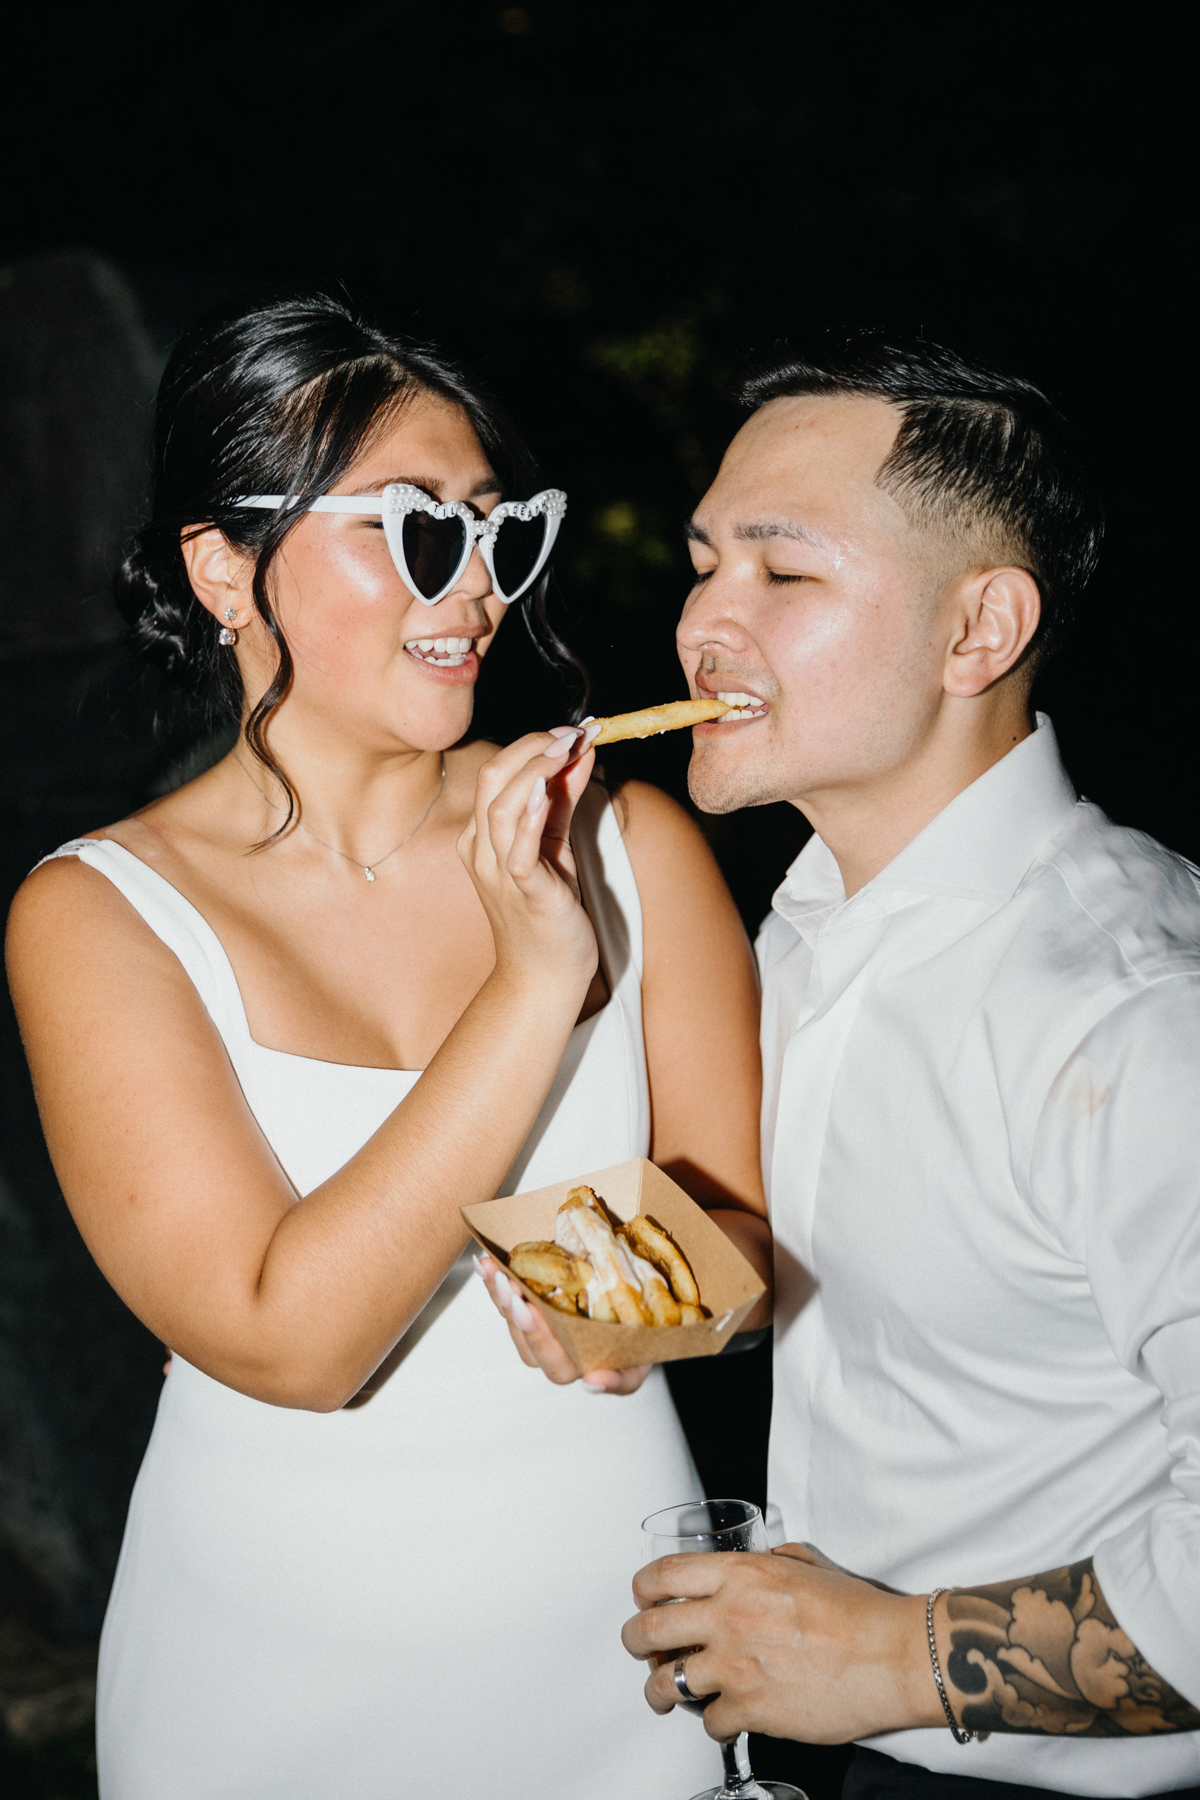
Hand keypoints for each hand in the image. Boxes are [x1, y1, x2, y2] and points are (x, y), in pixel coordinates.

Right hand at [458, 729, 598, 994]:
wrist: (545, 977)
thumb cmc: (548, 914)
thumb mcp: (554, 848)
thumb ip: (562, 802)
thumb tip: (580, 755)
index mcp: (481, 838)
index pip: (497, 775)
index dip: (532, 745)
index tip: (571, 731)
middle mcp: (481, 851)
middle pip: (493, 780)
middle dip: (532, 748)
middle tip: (572, 733)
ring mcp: (498, 873)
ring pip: (501, 807)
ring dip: (536, 771)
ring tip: (567, 749)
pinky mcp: (526, 893)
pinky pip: (519, 850)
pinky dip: (531, 817)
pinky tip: (548, 791)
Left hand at [474, 1253, 651, 1394]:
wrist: (638, 1312)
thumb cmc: (640, 1341)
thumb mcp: (639, 1362)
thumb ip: (620, 1380)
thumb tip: (592, 1383)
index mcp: (579, 1368)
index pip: (557, 1366)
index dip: (544, 1342)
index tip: (532, 1312)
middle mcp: (555, 1353)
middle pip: (527, 1342)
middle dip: (517, 1313)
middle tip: (512, 1287)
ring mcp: (542, 1329)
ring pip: (514, 1320)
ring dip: (500, 1296)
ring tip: (494, 1270)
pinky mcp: (532, 1307)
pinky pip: (509, 1300)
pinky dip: (495, 1282)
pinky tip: (485, 1264)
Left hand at [622, 1543, 935, 1744]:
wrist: (891, 1657)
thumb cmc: (858, 1612)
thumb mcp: (808, 1565)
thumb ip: (773, 1562)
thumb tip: (763, 1560)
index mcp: (740, 1576)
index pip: (663, 1575)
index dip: (642, 1589)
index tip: (642, 1599)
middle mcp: (728, 1618)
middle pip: (649, 1629)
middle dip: (635, 1641)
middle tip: (638, 1647)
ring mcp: (735, 1667)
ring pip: (666, 1683)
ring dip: (658, 1690)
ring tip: (662, 1694)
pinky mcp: (751, 1710)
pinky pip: (709, 1722)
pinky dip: (713, 1723)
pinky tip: (724, 1717)